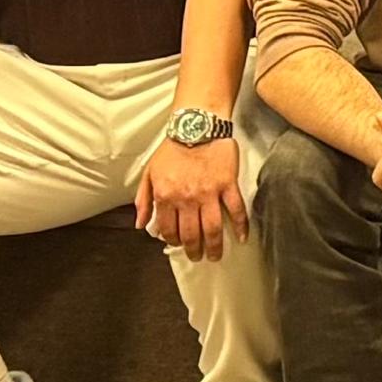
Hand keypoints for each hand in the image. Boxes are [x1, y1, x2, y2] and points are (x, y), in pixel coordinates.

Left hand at [135, 127, 246, 259]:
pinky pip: (235, 210)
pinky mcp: (228, 185)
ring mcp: (209, 193)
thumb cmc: (172, 148)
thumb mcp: (150, 172)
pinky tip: (241, 238)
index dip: (173, 241)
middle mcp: (186, 198)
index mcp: (166, 196)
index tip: (179, 245)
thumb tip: (141, 224)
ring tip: (215, 256)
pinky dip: (240, 226)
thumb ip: (144, 200)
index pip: (168, 229)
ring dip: (214, 246)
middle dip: (193, 250)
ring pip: (212, 228)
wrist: (197, 124)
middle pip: (191, 234)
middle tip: (198, 257)